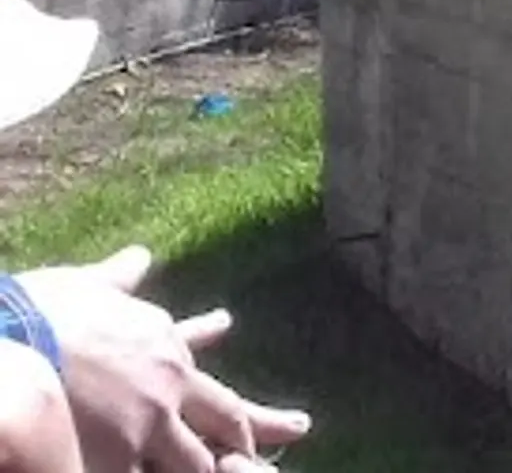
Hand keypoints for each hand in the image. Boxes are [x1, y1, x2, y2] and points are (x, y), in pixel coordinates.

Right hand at [14, 249, 309, 471]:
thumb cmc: (42, 310)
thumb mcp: (89, 287)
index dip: (233, 390)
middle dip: (253, 434)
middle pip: (226, 420)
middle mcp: (168, 389)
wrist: (9, 343)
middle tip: (286, 439)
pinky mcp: (111, 461)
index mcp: (165, 349)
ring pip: (193, 463)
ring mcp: (145, 429)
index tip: (256, 376)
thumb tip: (139, 257)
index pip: (209, 371)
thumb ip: (119, 279)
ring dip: (208, 468)